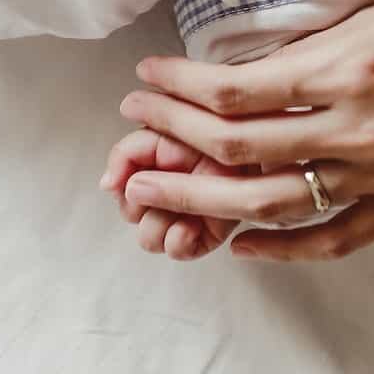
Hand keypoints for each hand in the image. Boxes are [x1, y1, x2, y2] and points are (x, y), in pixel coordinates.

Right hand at [101, 127, 241, 260]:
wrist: (267, 139)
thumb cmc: (220, 123)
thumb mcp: (164, 128)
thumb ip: (129, 152)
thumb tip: (106, 185)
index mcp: (155, 157)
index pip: (121, 183)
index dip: (122, 186)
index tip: (129, 182)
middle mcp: (169, 185)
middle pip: (132, 214)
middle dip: (139, 208)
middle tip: (157, 194)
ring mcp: (189, 208)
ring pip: (151, 237)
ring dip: (156, 228)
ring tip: (176, 212)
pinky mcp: (210, 229)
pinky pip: (180, 249)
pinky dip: (178, 243)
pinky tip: (188, 229)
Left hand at [115, 0, 373, 260]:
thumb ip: (312, 43)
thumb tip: (243, 66)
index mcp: (346, 68)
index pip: (234, 93)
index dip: (178, 90)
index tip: (146, 80)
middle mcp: (357, 129)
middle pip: (237, 154)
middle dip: (171, 146)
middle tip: (129, 142)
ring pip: (272, 204)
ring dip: (203, 201)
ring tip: (156, 193)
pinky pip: (332, 236)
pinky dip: (281, 245)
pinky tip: (242, 241)